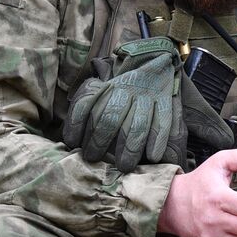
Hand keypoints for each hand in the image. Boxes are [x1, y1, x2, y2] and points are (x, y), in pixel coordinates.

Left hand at [63, 37, 180, 171]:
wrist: (156, 69)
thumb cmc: (123, 92)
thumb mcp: (103, 92)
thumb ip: (88, 110)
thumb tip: (71, 141)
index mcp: (107, 87)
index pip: (87, 104)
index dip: (76, 124)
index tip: (71, 143)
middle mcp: (126, 90)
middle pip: (110, 117)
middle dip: (99, 141)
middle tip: (93, 159)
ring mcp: (147, 97)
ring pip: (137, 125)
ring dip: (129, 148)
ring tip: (124, 167)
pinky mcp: (164, 104)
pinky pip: (162, 124)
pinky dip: (157, 141)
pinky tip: (152, 157)